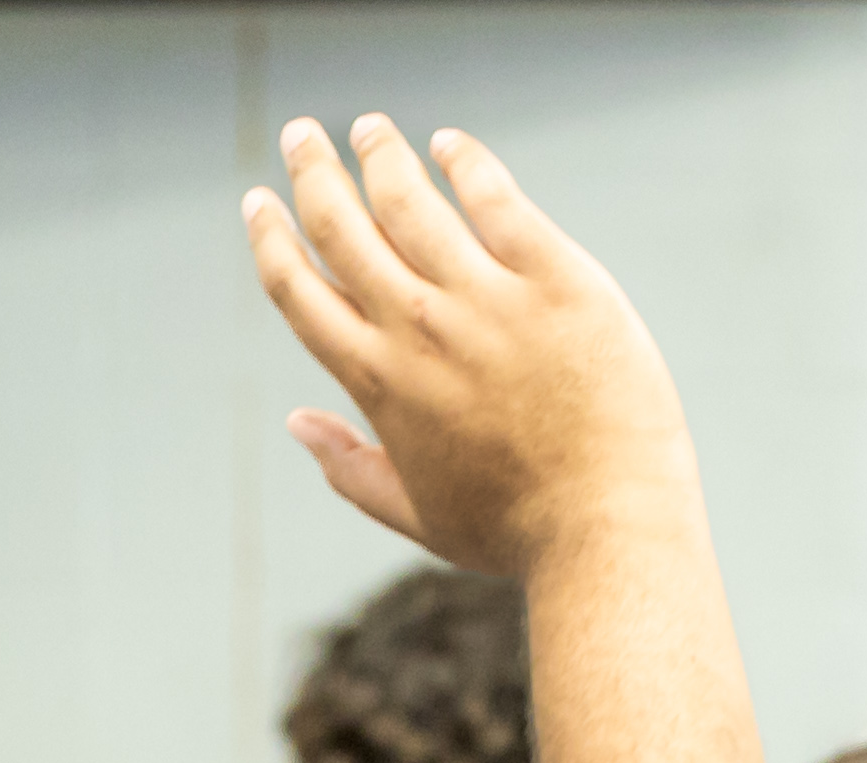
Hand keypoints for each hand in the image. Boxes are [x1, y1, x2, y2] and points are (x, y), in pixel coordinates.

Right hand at [245, 115, 689, 576]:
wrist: (607, 526)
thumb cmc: (516, 530)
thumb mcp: (417, 513)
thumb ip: (348, 469)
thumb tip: (296, 423)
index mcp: (377, 383)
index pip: (301, 291)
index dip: (271, 239)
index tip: (259, 201)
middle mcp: (419, 329)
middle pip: (344, 229)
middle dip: (312, 172)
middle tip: (302, 135)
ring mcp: (486, 299)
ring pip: (410, 201)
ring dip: (380, 154)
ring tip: (368, 126)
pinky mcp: (554, 278)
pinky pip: (496, 199)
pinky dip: (464, 163)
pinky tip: (449, 143)